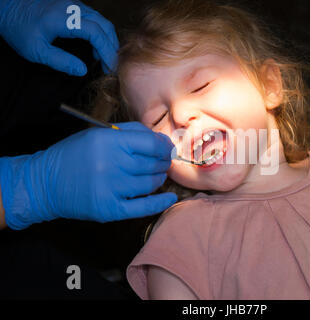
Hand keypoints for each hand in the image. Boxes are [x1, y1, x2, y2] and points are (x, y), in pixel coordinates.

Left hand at [0, 0, 118, 75]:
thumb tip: (82, 70)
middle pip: (104, 26)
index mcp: (64, 18)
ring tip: (103, 60)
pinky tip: (94, 48)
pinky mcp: (72, 6)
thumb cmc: (18, 27)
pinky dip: (100, 34)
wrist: (6, 5)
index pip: (96, 33)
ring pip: (101, 21)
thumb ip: (60, 61)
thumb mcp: (35, 50)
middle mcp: (72, 8)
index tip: (109, 68)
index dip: (107, 52)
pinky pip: (94, 19)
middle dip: (111, 47)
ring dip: (106, 40)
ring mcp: (73, 5)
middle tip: (110, 66)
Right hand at [0, 122, 177, 229]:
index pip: (150, 143)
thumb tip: (160, 139)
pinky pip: (143, 207)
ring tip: (157, 175)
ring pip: (150, 184)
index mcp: (107, 141)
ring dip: (159, 179)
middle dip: (163, 162)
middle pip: (152, 164)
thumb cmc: (75, 154)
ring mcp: (110, 189)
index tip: (167, 148)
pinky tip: (171, 198)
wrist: (45, 183)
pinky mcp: (109, 209)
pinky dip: (160, 203)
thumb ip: (130, 132)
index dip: (164, 146)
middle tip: (164, 162)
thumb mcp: (98, 133)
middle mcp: (110, 164)